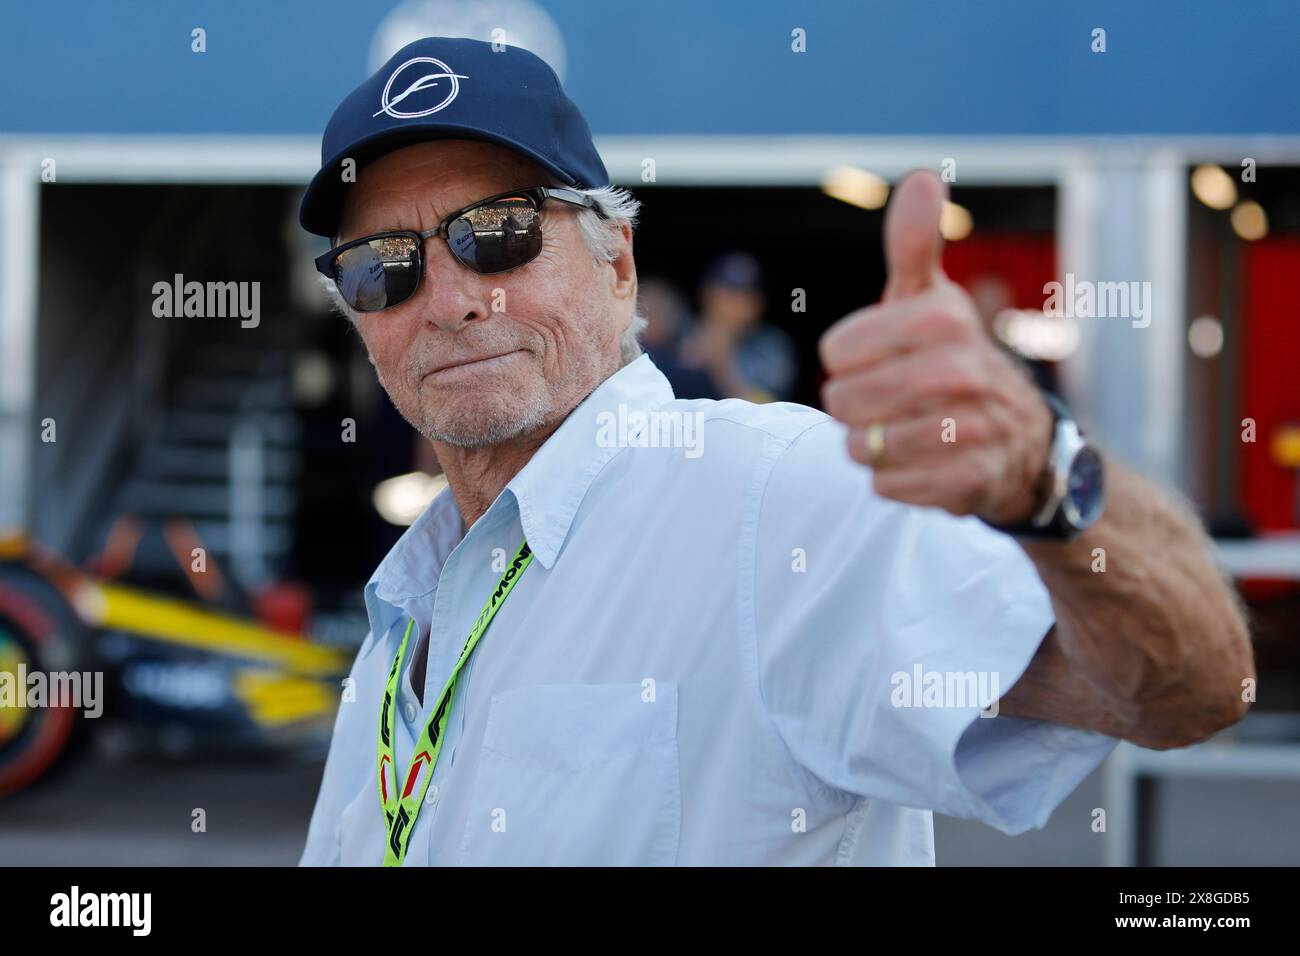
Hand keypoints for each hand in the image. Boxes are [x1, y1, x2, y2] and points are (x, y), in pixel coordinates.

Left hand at [817, 170, 1052, 524]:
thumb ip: (913, 246)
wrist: (1019, 441)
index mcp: (946, 318)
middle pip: (845, 402)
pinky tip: (919, 463)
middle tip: (881, 400)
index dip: (844, 359)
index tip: (871, 356)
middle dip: (851, 407)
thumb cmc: (949, 360)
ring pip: (863, 447)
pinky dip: (892, 479)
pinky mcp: (970, 482)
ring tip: (900, 430)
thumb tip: (921, 178)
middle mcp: (966, 370)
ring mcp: (972, 429)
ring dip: (868, 445)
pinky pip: (888, 486)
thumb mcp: (932, 300)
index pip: (838, 352)